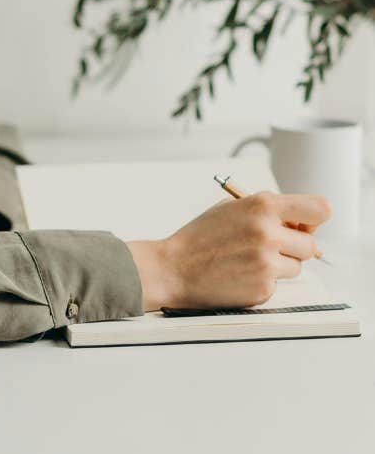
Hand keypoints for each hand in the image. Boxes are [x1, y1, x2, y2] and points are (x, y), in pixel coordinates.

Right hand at [127, 191, 331, 311]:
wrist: (173, 267)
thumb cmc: (201, 237)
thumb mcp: (231, 209)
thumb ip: (267, 212)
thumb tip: (301, 226)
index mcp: (262, 206)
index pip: (319, 209)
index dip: (314, 219)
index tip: (303, 225)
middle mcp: (268, 233)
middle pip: (312, 245)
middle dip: (295, 247)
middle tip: (270, 247)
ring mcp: (267, 262)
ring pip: (297, 266)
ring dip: (280, 265)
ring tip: (247, 260)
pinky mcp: (264, 288)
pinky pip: (278, 283)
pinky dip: (263, 280)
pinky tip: (239, 274)